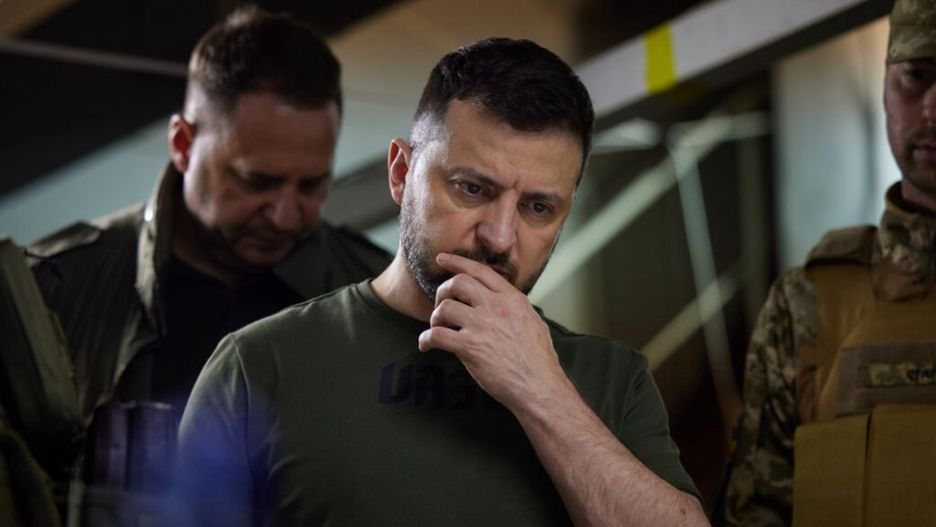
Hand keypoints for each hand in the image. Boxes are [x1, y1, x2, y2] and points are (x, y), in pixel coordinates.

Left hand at [418, 252, 569, 409]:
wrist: (539, 386)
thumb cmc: (540, 360)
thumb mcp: (534, 322)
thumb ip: (516, 308)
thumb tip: (506, 303)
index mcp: (512, 299)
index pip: (480, 271)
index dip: (457, 262)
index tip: (442, 258)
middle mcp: (497, 307)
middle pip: (458, 283)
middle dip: (443, 291)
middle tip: (440, 306)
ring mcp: (482, 326)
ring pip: (445, 307)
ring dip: (435, 318)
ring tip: (437, 329)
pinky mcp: (470, 347)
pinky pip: (437, 335)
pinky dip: (426, 340)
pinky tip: (427, 346)